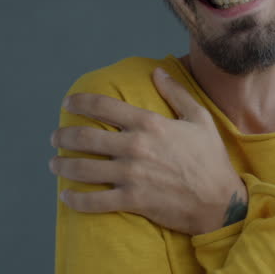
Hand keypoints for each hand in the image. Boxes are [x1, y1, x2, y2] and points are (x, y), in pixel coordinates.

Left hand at [49, 67, 245, 235]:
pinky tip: (66, 196)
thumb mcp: (200, 119)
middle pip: (84, 137)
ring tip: (55, 164)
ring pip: (83, 168)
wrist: (220, 202)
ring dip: (62, 166)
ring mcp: (131, 175)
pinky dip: (75, 199)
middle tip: (56, 138)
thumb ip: (176, 93)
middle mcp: (135, 147)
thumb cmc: (211, 160)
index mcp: (149, 124)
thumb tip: (158, 71)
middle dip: (63, 137)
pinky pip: (94, 201)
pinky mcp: (132, 200)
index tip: (67, 103)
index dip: (79, 102)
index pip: (103, 106)